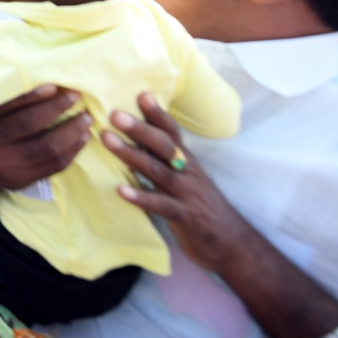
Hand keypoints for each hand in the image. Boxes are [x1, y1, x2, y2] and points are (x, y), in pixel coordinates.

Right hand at [0, 85, 89, 215]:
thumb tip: (36, 74)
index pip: (6, 106)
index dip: (31, 95)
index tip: (53, 85)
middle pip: (28, 124)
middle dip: (57, 108)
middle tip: (76, 96)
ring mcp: (6, 165)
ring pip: (46, 147)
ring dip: (71, 130)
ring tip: (86, 118)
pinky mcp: (21, 179)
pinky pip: (53, 165)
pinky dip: (72, 150)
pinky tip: (82, 138)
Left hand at [103, 92, 249, 272]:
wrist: (231, 243)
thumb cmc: (199, 206)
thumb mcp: (184, 178)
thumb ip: (163, 160)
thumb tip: (133, 138)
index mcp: (185, 161)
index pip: (171, 132)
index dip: (157, 114)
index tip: (141, 93)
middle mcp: (187, 172)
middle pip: (163, 146)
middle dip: (139, 128)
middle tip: (114, 114)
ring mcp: (187, 194)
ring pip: (157, 170)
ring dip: (131, 154)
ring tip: (107, 139)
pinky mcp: (185, 217)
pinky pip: (161, 205)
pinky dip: (141, 197)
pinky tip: (120, 190)